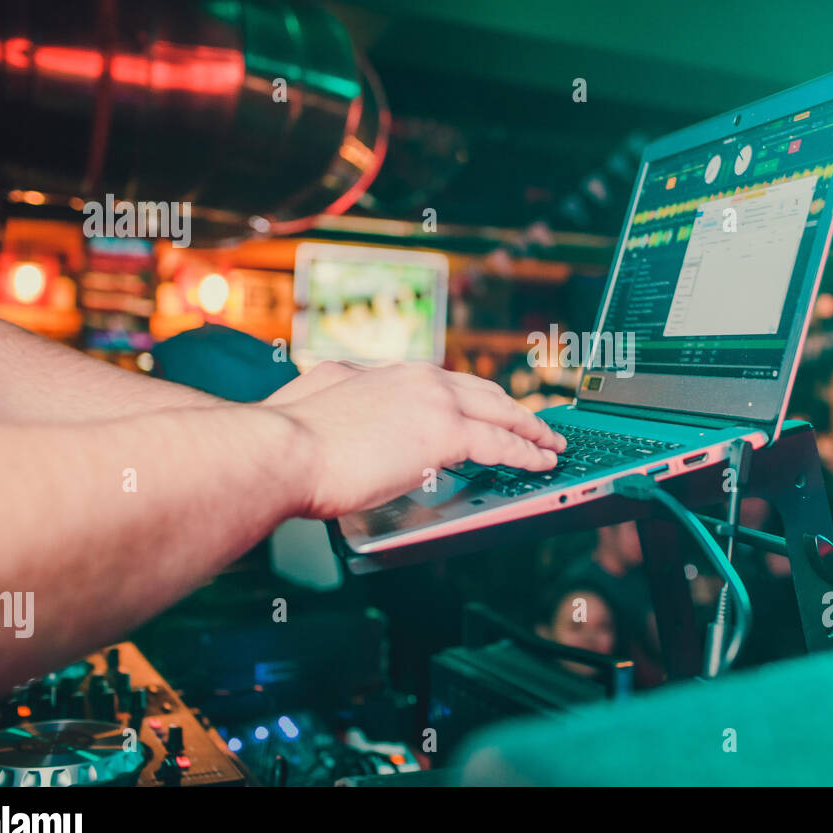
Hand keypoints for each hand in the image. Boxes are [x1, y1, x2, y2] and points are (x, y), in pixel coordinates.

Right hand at [262, 361, 566, 519]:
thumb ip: (338, 389)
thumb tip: (337, 385)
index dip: (471, 397)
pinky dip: (526, 452)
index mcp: (385, 371)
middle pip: (482, 390)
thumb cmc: (286, 438)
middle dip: (512, 408)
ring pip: (500, 411)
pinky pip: (500, 442)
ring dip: (530, 428)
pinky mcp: (445, 432)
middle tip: (532, 423)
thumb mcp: (315, 396)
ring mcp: (433, 401)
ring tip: (550, 443)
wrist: (282, 450)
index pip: (444, 382)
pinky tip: (541, 461)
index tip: (485, 406)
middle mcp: (415, 376)